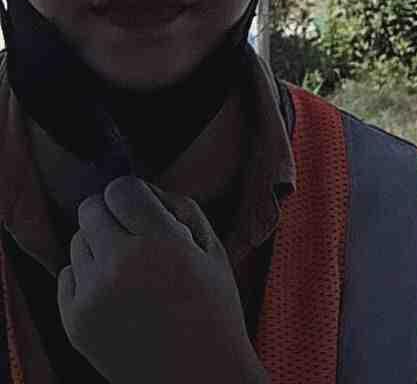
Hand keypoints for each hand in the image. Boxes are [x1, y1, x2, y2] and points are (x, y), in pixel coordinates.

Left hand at [57, 176, 267, 383]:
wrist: (198, 379)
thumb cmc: (212, 309)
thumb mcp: (213, 248)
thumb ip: (178, 206)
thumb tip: (142, 190)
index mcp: (160, 242)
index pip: (120, 188)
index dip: (132, 196)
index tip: (143, 211)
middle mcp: (120, 264)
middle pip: (90, 209)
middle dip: (110, 216)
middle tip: (132, 238)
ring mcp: (93, 296)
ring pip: (77, 242)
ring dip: (98, 247)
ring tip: (128, 272)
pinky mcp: (75, 323)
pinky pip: (66, 275)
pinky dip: (86, 278)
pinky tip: (114, 295)